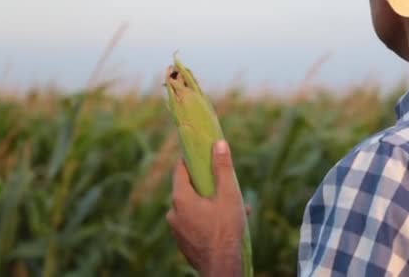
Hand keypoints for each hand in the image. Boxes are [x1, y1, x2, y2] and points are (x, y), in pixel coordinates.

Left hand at [166, 140, 244, 276]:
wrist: (221, 267)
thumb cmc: (225, 230)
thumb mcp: (228, 195)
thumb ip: (222, 168)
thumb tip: (219, 143)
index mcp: (180, 198)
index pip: (180, 169)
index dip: (191, 158)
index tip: (201, 151)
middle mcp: (173, 213)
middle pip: (188, 189)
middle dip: (208, 185)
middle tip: (224, 183)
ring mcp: (176, 229)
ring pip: (194, 208)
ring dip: (211, 204)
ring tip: (235, 207)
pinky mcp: (183, 241)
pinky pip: (194, 222)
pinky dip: (208, 218)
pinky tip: (228, 222)